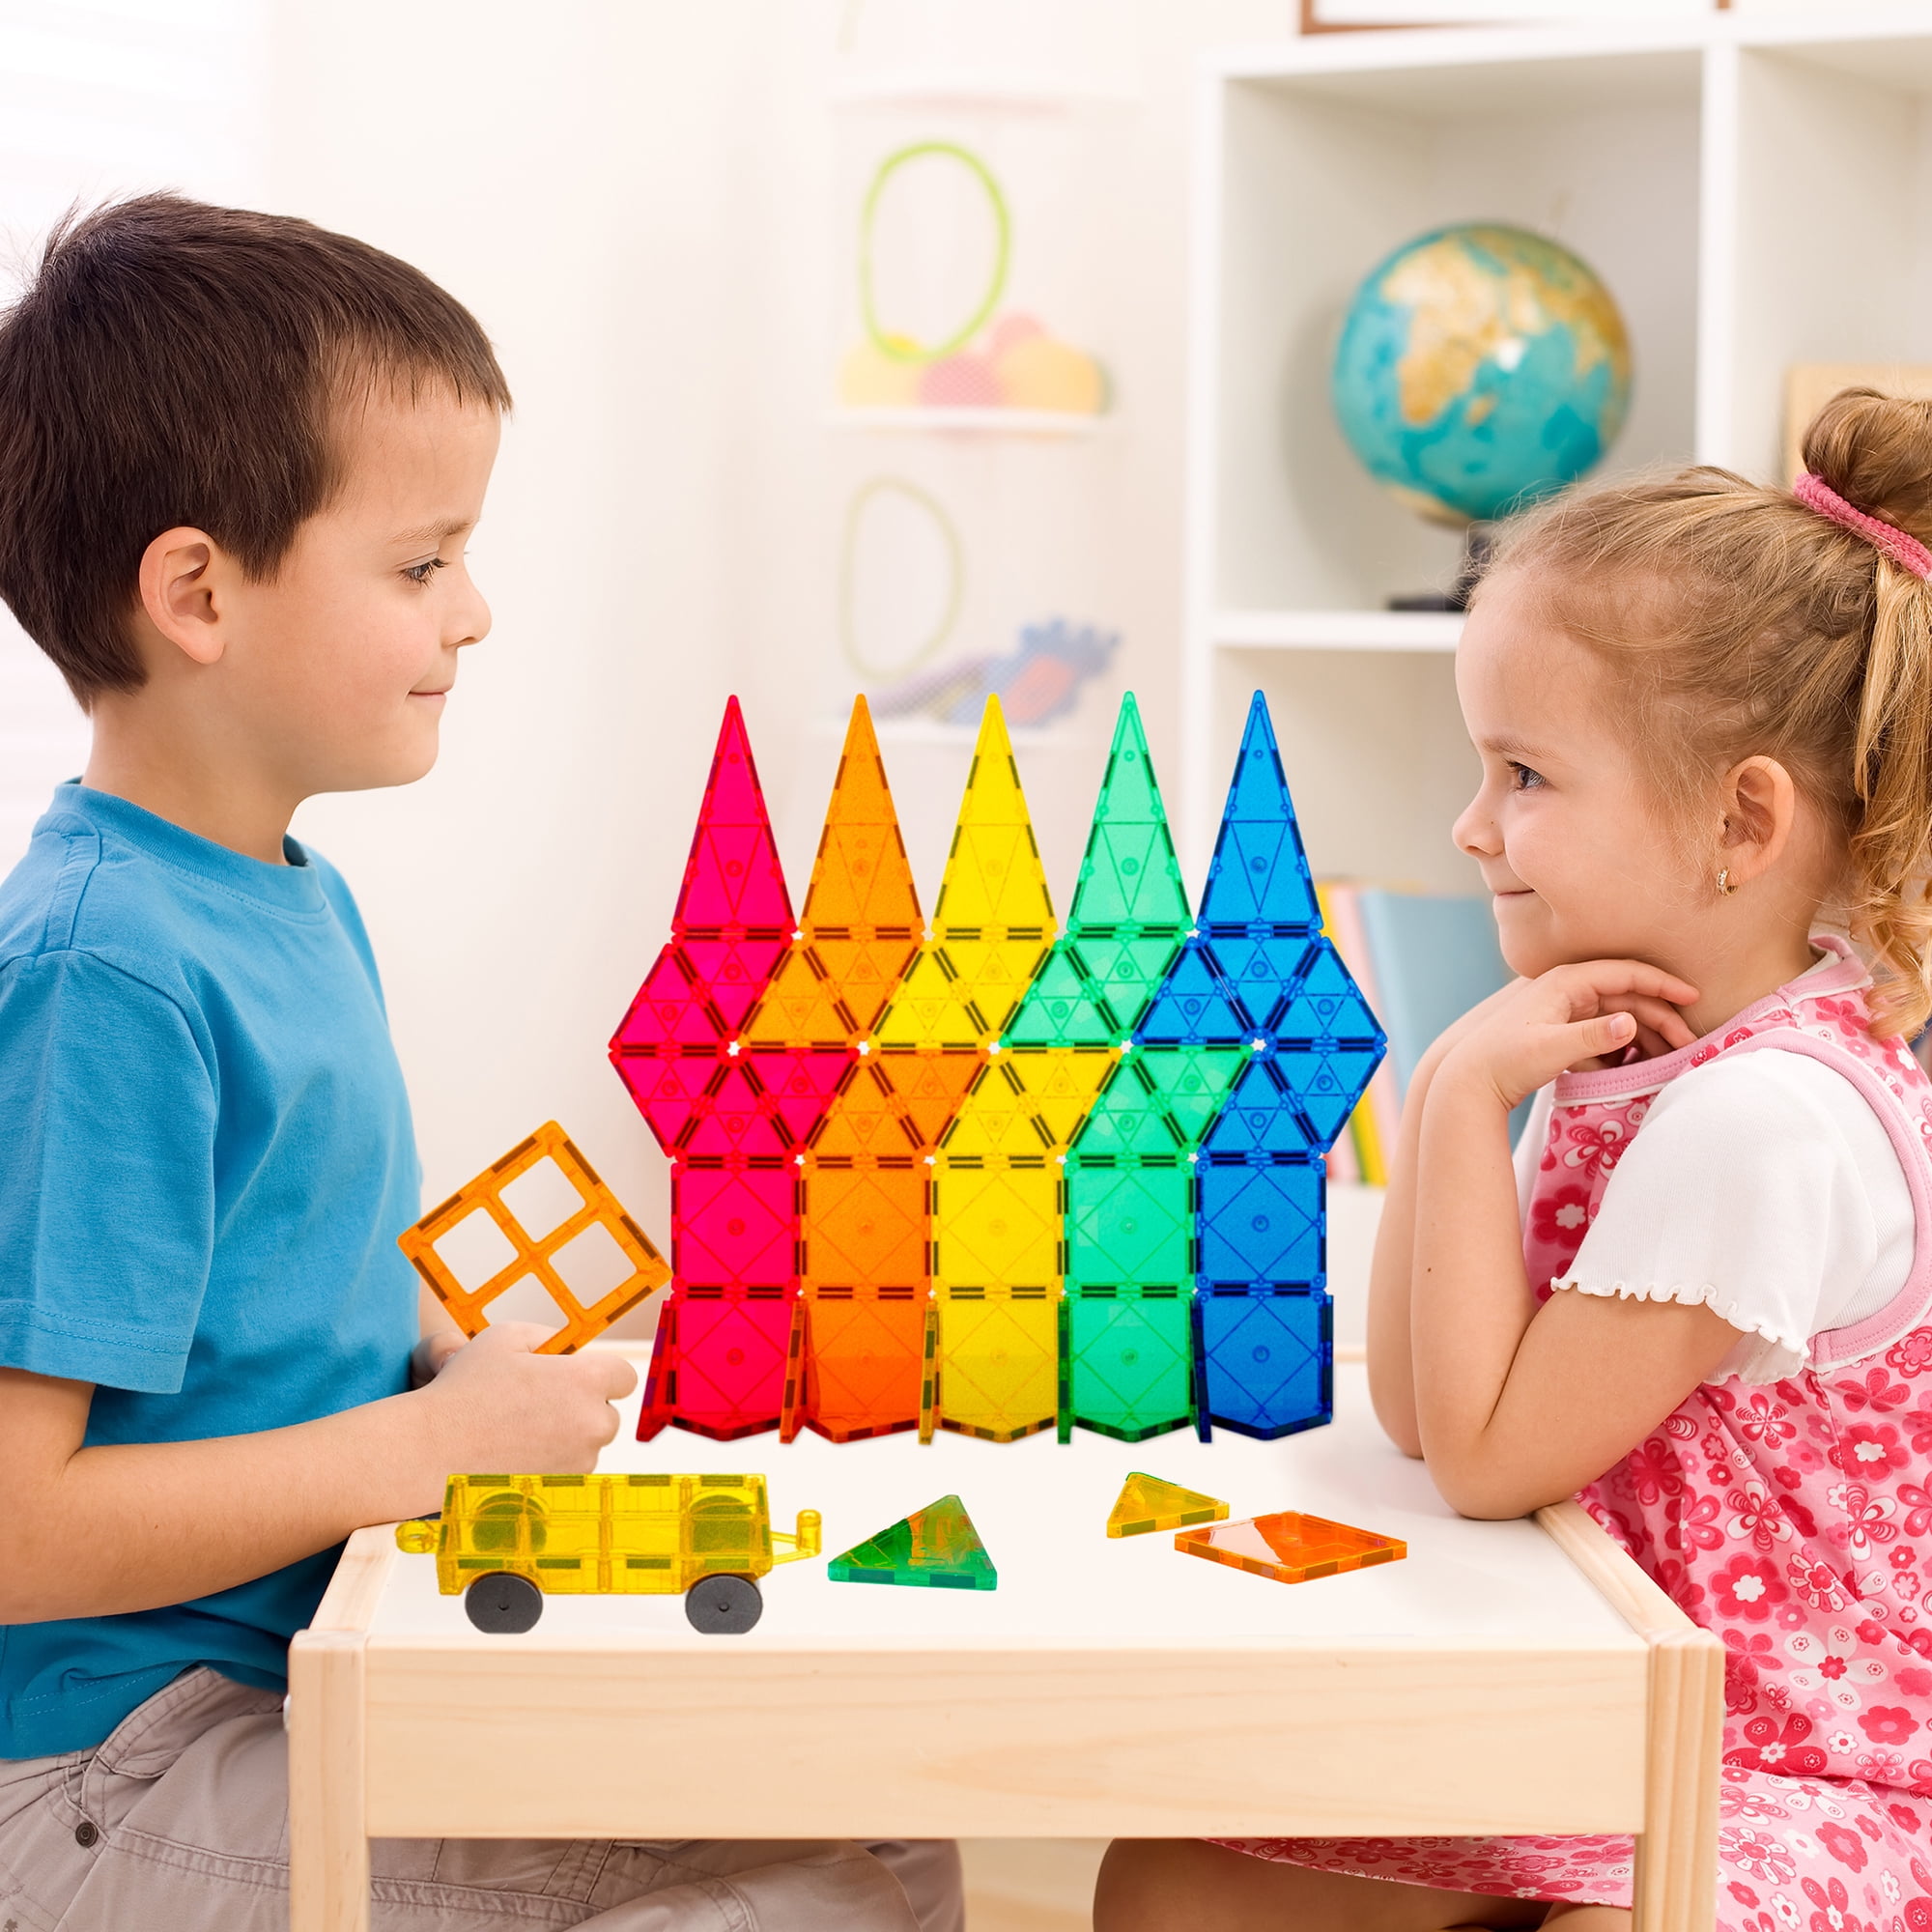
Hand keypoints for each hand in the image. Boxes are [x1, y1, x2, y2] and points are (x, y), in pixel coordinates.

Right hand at [416, 1323, 637, 1478]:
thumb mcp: (507, 1337)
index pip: (625, 1377)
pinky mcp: (559, 1487)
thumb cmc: (466, 1389)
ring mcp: (578, 1462)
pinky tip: (515, 1450)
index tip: (580, 1377)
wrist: (432, 1447)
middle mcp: (592, 1424)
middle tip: (542, 1402)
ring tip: (520, 1427)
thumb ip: (548, 1337)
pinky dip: (550, 1462)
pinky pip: (567, 1470)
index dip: (603, 1375)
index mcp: (586, 1382)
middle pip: (608, 1414)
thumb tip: (568, 1348)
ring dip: (567, 1436)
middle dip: (584, 1407)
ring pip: (587, 1445)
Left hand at [1435, 959, 1700, 1110]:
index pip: (1626, 973)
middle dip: (1660, 1017)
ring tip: (1670, 1057)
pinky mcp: (1560, 1031)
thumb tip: (1632, 1023)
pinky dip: (1623, 1047)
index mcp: (1566, 982)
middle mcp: (1567, 990)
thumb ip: (1592, 1036)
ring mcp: (1564, 1010)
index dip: (1662, 984)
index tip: (1693, 998)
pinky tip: (1637, 1065)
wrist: (1468, 1080)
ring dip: (1645, 1034)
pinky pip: (1602, 1033)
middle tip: (1688, 1043)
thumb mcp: (1551, 1049)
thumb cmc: (1505, 1061)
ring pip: (1617, 1016)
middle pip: (1627, 996)